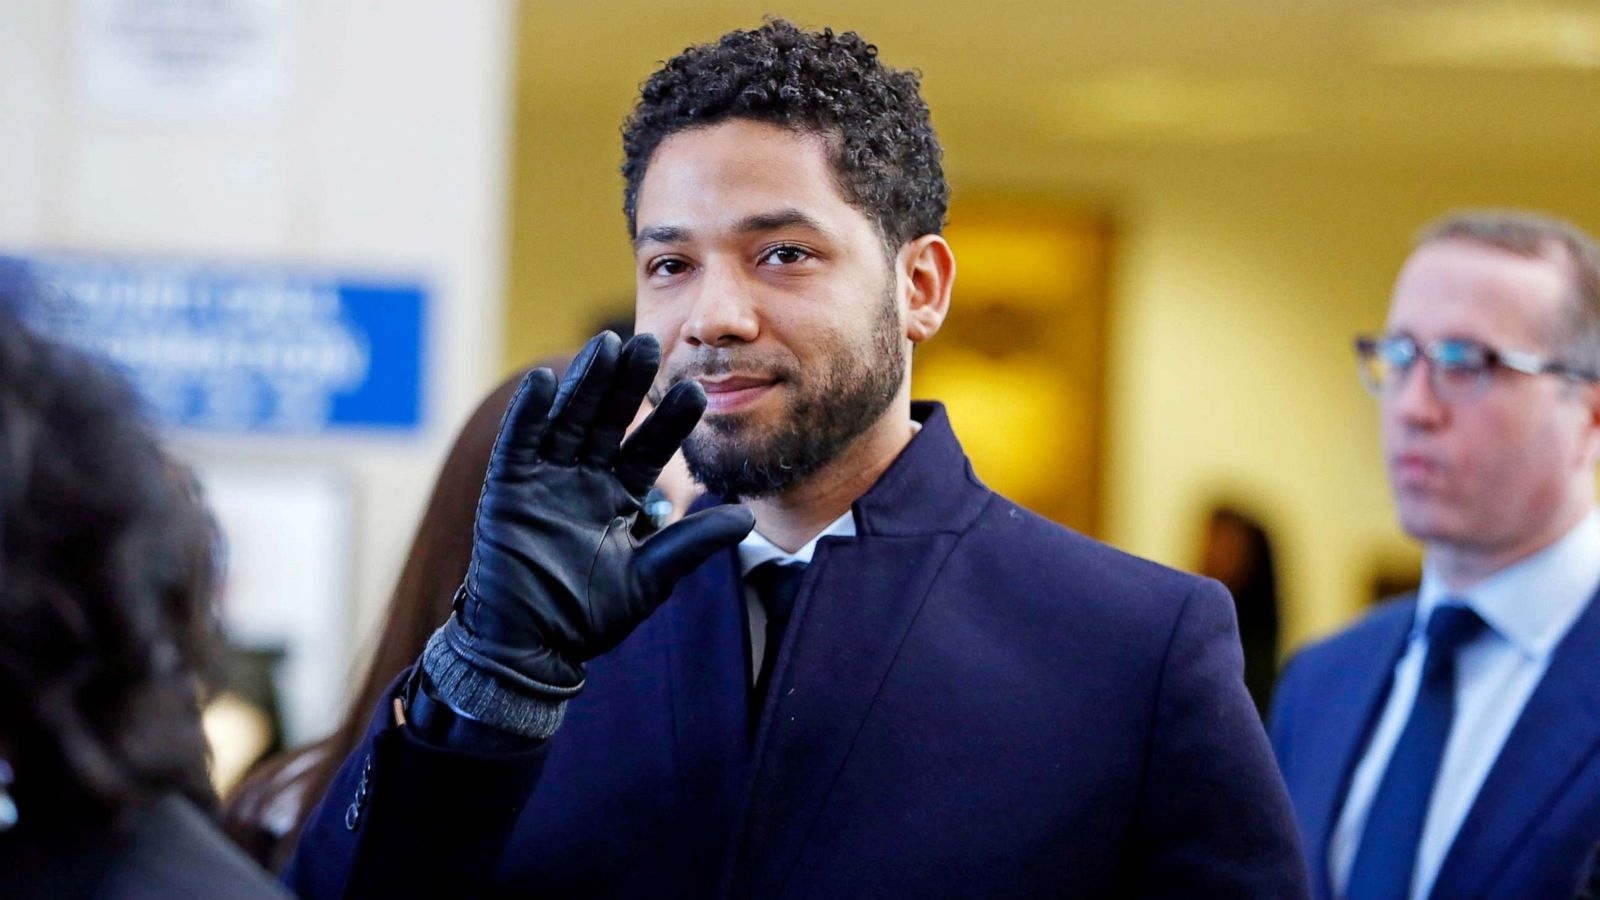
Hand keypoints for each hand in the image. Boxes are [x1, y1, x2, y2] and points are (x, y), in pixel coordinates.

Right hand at [440, 331, 753, 693]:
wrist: (534, 649)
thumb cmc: (590, 618)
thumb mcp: (651, 577)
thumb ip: (691, 543)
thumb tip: (748, 519)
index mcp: (618, 494)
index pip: (648, 448)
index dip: (669, 422)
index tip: (699, 392)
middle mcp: (582, 479)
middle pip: (608, 420)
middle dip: (627, 384)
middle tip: (650, 343)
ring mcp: (544, 480)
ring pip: (568, 420)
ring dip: (585, 382)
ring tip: (607, 344)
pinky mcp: (507, 490)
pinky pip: (519, 444)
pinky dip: (529, 414)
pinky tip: (546, 382)